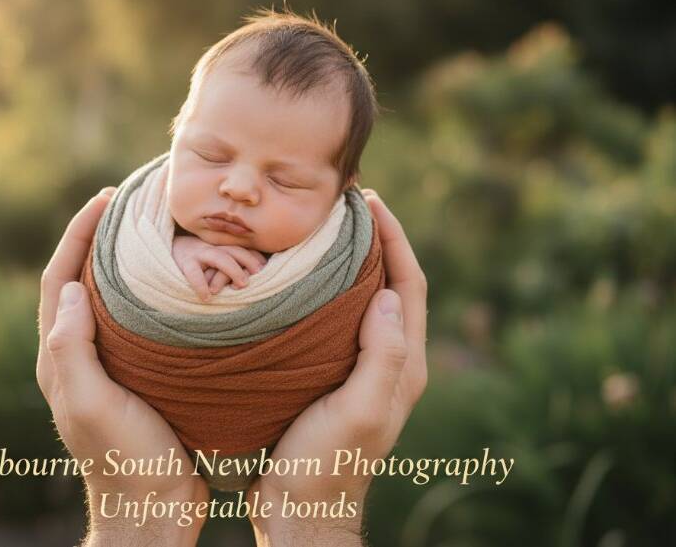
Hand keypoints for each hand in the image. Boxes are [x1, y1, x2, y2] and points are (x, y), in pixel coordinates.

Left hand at [37, 188, 208, 546]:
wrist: (153, 506)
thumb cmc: (126, 457)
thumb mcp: (93, 404)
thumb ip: (71, 350)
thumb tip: (71, 289)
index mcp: (60, 358)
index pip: (59, 280)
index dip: (77, 234)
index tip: (104, 198)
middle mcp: (78, 355)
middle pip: (80, 279)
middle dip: (98, 236)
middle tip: (128, 202)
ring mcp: (109, 364)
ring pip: (110, 297)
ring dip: (122, 259)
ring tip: (151, 228)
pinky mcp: (138, 374)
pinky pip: (137, 319)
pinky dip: (149, 291)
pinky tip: (175, 281)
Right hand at [171, 234, 266, 300]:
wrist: (168, 249)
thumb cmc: (197, 259)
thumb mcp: (215, 258)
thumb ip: (231, 264)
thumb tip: (255, 276)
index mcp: (221, 246)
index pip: (243, 248)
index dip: (256, 257)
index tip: (267, 268)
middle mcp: (212, 247)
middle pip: (235, 250)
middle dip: (250, 260)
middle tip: (260, 274)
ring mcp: (198, 253)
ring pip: (219, 257)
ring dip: (233, 270)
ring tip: (243, 285)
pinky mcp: (184, 263)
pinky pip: (194, 273)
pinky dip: (201, 285)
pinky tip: (207, 297)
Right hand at [247, 188, 427, 545]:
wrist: (299, 506)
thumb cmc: (325, 462)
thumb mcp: (358, 410)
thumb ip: (382, 356)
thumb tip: (388, 295)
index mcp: (404, 365)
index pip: (410, 285)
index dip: (396, 239)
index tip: (371, 203)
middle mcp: (391, 361)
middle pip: (393, 285)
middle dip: (378, 240)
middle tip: (349, 205)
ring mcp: (364, 367)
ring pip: (366, 299)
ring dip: (354, 261)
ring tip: (326, 230)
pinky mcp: (335, 374)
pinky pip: (340, 318)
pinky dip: (329, 288)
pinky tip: (302, 278)